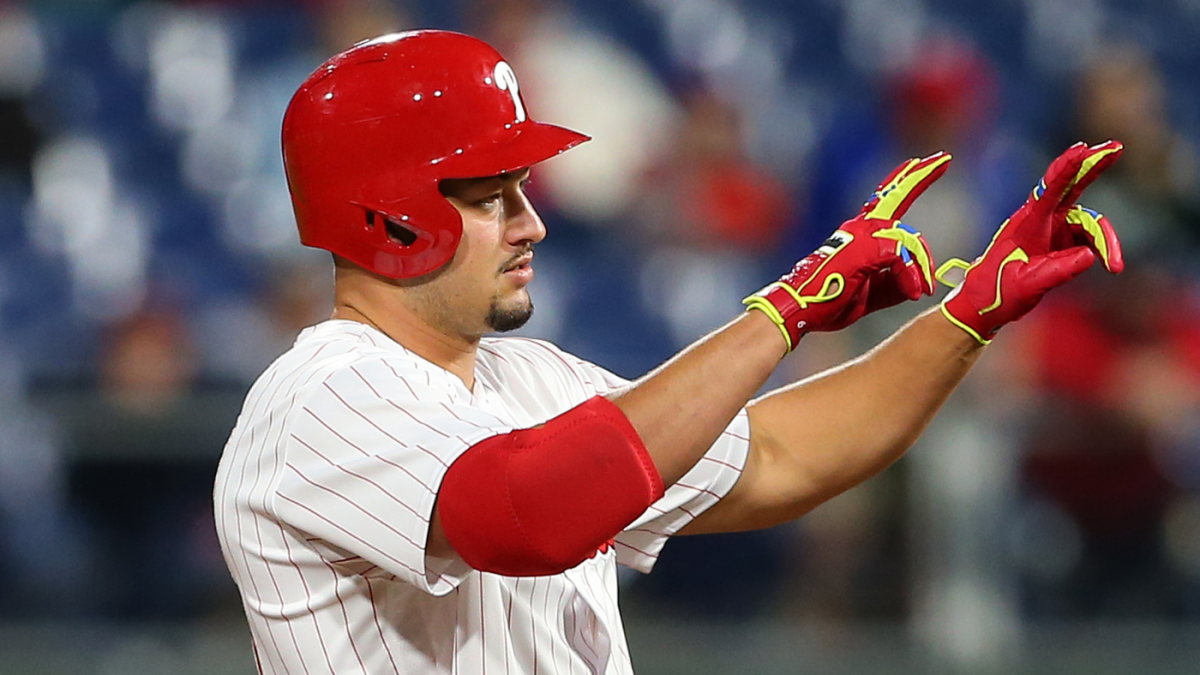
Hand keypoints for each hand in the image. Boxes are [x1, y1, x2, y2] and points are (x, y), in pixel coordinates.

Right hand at [745, 152, 950, 350]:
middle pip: (897, 196)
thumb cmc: (829, 300)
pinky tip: (913, 293)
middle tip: (943, 158)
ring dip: (920, 268)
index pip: (885, 200)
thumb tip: (918, 283)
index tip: (919, 162)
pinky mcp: (866, 248)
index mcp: (859, 234)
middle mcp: (861, 227)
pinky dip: (910, 278)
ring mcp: (863, 234)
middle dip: (921, 176)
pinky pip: (903, 259)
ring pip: (909, 241)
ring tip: (922, 290)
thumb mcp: (871, 292)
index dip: (904, 181)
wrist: (800, 307)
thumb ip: (895, 283)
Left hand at [938, 140, 1123, 344]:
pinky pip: (1088, 237)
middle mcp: (1041, 220)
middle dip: (1093, 166)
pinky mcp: (1060, 240)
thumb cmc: (998, 293)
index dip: (1067, 169)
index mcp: (1028, 224)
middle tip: (1116, 146)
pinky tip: (1111, 265)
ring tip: (1115, 266)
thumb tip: (1090, 257)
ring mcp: (1053, 228)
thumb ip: (1057, 272)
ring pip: (1089, 222)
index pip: (1050, 191)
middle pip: (1072, 186)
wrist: (984, 305)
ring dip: (1106, 240)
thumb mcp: (1028, 286)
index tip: (1082, 149)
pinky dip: (1102, 248)